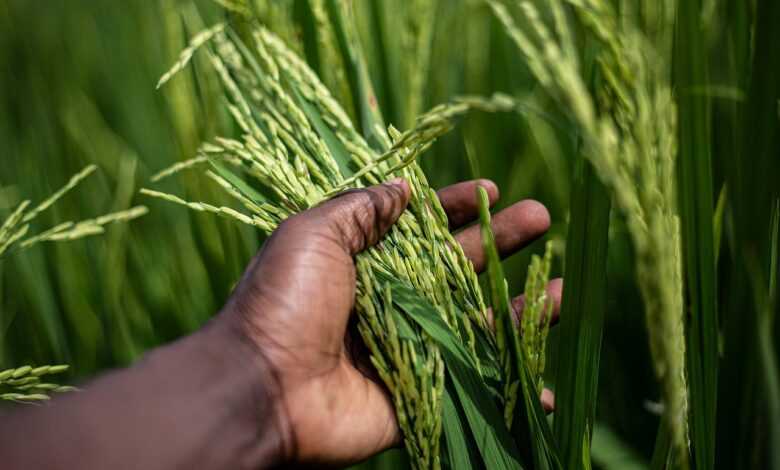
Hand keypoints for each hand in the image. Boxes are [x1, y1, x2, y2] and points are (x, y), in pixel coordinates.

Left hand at [219, 178, 561, 466]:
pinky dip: (508, 387)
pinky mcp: (417, 392)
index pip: (421, 228)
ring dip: (519, 309)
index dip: (456, 207)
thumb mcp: (312, 234)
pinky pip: (472, 385)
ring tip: (563, 289)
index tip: (491, 189)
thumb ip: (360, 209)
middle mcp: (389, 301)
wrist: (262, 388)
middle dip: (500, 242)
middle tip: (541, 217)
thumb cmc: (284, 302)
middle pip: (457, 268)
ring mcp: (407, 348)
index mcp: (364, 262)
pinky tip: (545, 384)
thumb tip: (403, 187)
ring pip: (474, 325)